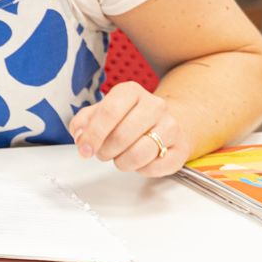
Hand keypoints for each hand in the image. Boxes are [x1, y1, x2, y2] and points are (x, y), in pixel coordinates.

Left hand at [68, 81, 187, 176]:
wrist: (163, 122)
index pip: (109, 112)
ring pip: (140, 154)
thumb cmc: (126, 118)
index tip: (85, 149)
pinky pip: (156, 167)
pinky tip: (139, 161)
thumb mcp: (101, 112)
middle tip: (102, 153)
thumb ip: (83, 122)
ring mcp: (171, 126)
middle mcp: (155, 105)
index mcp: (130, 91)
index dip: (93, 135)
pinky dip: (142, 170)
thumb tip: (80, 136)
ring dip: (122, 162)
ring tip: (120, 157)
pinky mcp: (181, 148)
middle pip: (122, 135)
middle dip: (105, 151)